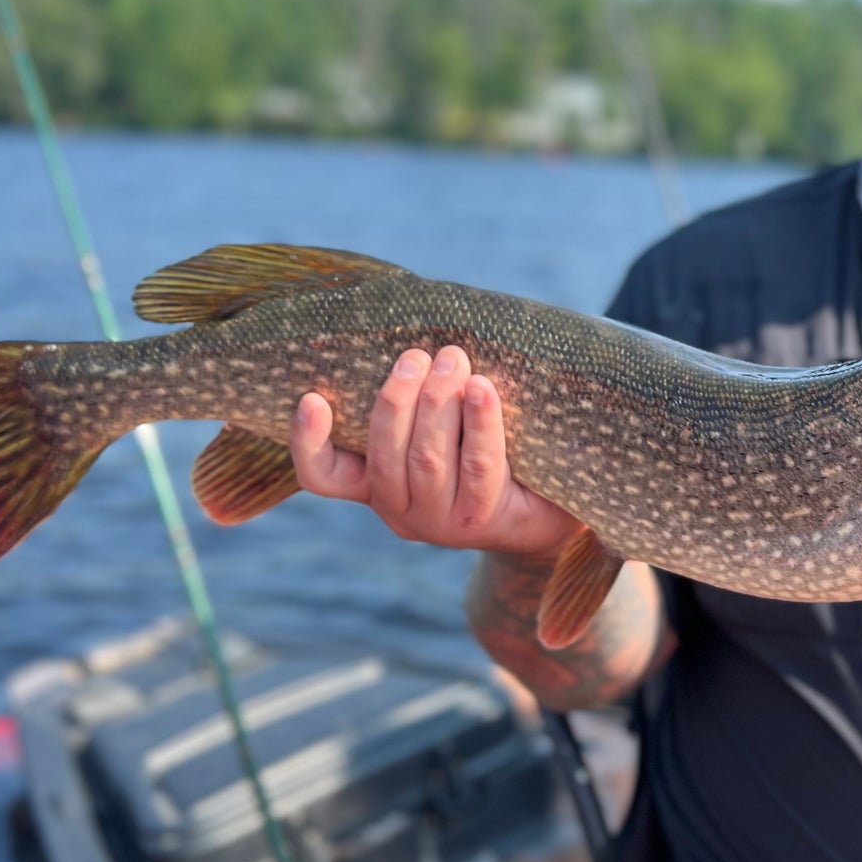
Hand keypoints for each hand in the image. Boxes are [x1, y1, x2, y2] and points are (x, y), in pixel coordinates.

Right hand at [290, 346, 581, 555]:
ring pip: (427, 459)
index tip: (311, 398)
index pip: (324, 477)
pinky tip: (482, 388)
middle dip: (398, 399)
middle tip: (416, 355)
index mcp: (378, 487)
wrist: (553, 502)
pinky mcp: (484, 521)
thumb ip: (418, 400)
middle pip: (386, 456)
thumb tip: (412, 338)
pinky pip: (479, 465)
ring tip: (451, 358)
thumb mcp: (443, 428)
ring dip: (438, 401)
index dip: (308, 442)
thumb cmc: (490, 450)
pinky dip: (478, 422)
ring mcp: (441, 523)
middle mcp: (401, 511)